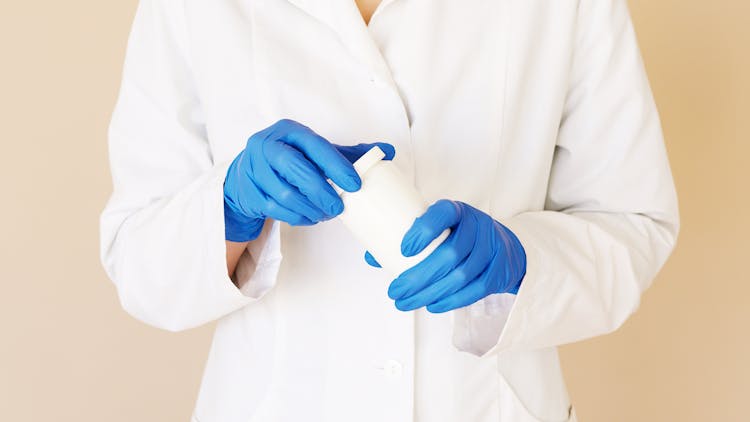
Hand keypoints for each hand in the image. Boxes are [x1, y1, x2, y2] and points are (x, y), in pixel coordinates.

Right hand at [224, 119, 394, 240]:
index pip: (315, 146)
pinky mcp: (249, 194)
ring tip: (326, 213)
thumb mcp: (315, 151)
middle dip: (321, 192)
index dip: (336, 165)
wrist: (246, 176)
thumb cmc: (289, 161)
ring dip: (311, 208)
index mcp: (288, 131)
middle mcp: (267, 146)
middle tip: (339, 208)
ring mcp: (254, 170)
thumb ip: (348, 153)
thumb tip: (388, 151)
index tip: (355, 184)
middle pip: (295, 169)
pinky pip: (277, 211)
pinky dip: (298, 217)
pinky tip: (310, 216)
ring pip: (285, 195)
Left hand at [366, 200, 525, 312]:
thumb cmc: (458, 236)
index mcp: (456, 211)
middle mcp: (477, 226)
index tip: (403, 250)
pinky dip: (451, 301)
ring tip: (405, 303)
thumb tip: (371, 256)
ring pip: (461, 275)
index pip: (442, 215)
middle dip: (418, 277)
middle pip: (450, 253)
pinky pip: (475, 290)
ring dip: (430, 293)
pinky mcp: (498, 271)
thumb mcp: (438, 229)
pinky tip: (432, 306)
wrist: (503, 248)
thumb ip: (408, 239)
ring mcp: (491, 249)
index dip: (424, 231)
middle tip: (394, 291)